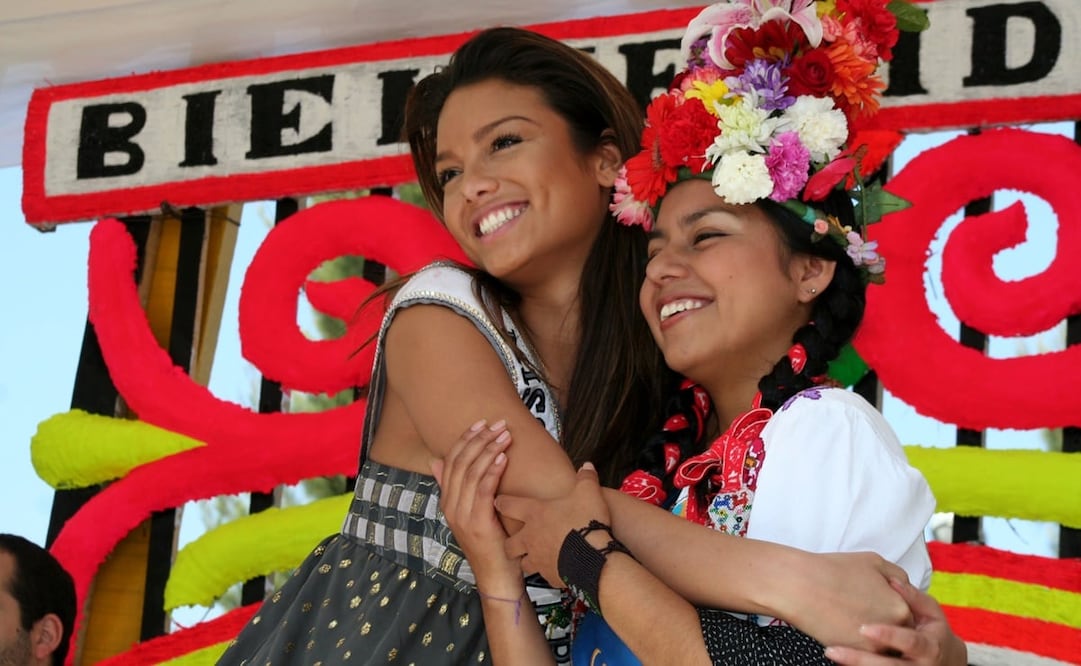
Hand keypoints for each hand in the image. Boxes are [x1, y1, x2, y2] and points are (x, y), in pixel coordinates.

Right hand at [431, 419, 519, 591]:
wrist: (496, 576)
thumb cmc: (492, 543)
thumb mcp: (472, 512)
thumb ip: (458, 488)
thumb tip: (436, 462)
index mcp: (447, 502)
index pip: (450, 461)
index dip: (465, 440)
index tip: (481, 423)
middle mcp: (450, 506)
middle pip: (460, 463)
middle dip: (479, 439)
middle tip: (497, 424)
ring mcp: (461, 515)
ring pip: (471, 473)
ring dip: (489, 450)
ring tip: (504, 435)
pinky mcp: (476, 523)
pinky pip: (482, 490)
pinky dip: (492, 470)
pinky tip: (503, 457)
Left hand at [496, 462, 609, 585]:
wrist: (593, 556)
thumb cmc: (586, 522)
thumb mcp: (588, 492)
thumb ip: (585, 478)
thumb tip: (587, 466)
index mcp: (535, 513)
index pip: (507, 504)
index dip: (501, 502)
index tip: (498, 501)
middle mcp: (530, 537)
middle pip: (509, 543)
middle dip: (511, 542)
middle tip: (517, 539)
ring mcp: (538, 558)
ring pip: (523, 563)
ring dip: (528, 560)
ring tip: (537, 557)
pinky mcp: (549, 575)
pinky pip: (544, 575)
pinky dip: (549, 572)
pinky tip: (557, 569)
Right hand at [777, 551, 915, 649]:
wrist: (799, 585)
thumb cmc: (833, 570)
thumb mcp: (873, 561)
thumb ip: (898, 576)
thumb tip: (904, 588)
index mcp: (901, 607)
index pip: (908, 614)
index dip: (890, 605)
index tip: (876, 600)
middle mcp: (892, 630)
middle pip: (897, 631)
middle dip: (885, 622)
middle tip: (863, 609)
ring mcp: (872, 645)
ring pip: (880, 644)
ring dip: (873, 635)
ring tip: (851, 616)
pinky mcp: (853, 654)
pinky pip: (863, 651)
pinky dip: (855, 641)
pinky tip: (840, 624)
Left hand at [824, 579, 967, 664]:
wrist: (946, 661)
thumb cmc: (933, 630)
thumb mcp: (931, 612)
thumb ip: (913, 597)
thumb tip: (893, 581)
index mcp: (929, 647)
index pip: (909, 642)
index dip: (888, 636)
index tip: (864, 629)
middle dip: (860, 659)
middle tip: (834, 650)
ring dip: (853, 664)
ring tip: (831, 652)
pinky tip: (838, 659)